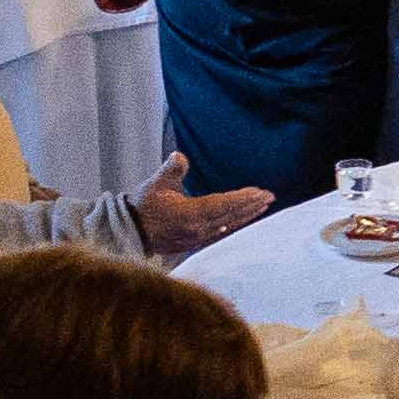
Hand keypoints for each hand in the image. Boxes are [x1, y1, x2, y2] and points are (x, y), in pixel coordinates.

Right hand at [131, 156, 273, 256]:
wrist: (129, 231)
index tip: (261, 192)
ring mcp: (197, 238)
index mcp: (191, 214)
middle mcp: (198, 229)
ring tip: (263, 207)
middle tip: (270, 197)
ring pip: (229, 226)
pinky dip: (234, 226)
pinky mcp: (194, 243)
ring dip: (247, 216)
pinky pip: (221, 234)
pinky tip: (242, 222)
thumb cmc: (143, 206)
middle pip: (232, 216)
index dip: (244, 198)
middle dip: (252, 206)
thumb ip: (171, 168)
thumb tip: (180, 156)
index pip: (225, 205)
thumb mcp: (157, 183)